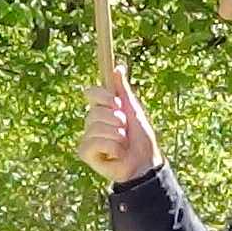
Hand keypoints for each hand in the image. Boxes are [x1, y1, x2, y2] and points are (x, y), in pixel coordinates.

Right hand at [79, 66, 161, 183]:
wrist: (145, 163)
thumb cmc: (141, 138)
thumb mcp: (134, 110)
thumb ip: (123, 91)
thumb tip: (118, 67)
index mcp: (102, 110)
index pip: (92, 94)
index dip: (104, 97)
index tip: (117, 103)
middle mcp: (92, 122)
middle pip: (95, 112)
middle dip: (116, 121)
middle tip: (125, 131)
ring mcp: (88, 137)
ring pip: (97, 128)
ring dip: (117, 137)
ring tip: (124, 145)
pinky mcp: (86, 153)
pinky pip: (95, 143)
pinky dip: (112, 148)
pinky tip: (117, 155)